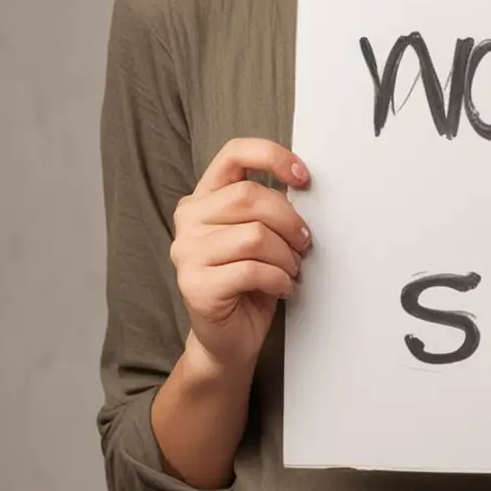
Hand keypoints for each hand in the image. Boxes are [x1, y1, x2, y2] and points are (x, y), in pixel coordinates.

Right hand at [170, 137, 313, 373]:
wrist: (228, 337)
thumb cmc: (250, 281)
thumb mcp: (261, 233)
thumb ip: (269, 207)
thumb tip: (303, 186)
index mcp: (205, 197)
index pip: (234, 153)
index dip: (273, 156)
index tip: (303, 177)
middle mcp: (188, 219)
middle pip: (250, 196)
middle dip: (289, 220)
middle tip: (304, 243)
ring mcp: (186, 252)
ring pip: (254, 235)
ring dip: (286, 256)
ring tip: (290, 270)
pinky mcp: (194, 285)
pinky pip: (252, 270)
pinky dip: (278, 279)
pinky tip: (281, 287)